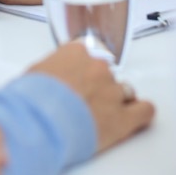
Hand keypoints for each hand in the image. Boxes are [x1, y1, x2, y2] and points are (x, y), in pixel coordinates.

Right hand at [29, 43, 155, 152]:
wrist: (38, 122)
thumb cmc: (30, 100)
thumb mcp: (34, 74)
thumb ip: (51, 70)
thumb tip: (50, 80)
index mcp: (76, 52)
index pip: (89, 53)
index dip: (84, 69)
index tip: (80, 78)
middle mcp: (98, 67)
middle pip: (107, 73)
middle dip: (98, 87)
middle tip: (84, 101)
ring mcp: (113, 91)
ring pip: (125, 91)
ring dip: (116, 100)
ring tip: (102, 114)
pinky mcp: (123, 117)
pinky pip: (144, 111)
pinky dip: (141, 113)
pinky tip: (134, 117)